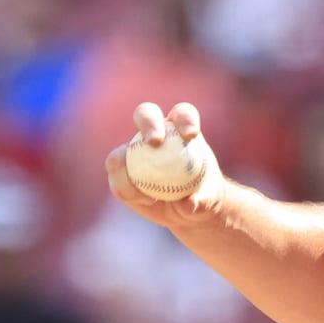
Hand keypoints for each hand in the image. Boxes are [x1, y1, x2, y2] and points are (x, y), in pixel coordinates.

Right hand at [107, 102, 227, 227]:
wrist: (187, 209)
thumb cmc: (203, 197)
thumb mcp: (207, 200)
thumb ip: (200, 200)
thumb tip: (189, 203)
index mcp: (180, 129)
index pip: (182, 114)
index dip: (185, 119)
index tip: (191, 135)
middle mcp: (153, 132)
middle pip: (145, 114)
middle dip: (148, 122)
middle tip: (155, 142)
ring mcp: (132, 151)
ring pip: (119, 153)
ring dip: (126, 170)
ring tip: (145, 193)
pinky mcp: (120, 173)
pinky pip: (116, 179)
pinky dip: (126, 190)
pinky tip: (144, 201)